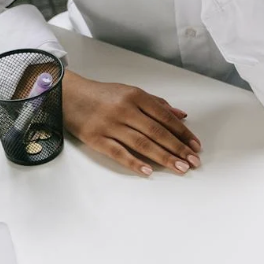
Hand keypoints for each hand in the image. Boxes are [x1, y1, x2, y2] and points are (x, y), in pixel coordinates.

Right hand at [62, 71, 200, 176]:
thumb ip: (156, 104)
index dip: (182, 133)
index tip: (195, 146)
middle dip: (178, 148)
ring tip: (180, 168)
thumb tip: (181, 116)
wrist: (68, 95)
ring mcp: (109, 125)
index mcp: (135, 96)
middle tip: (193, 162)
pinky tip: (148, 171)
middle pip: (156, 132)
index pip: (164, 117)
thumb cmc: (103, 95)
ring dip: (163, 157)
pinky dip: (134, 162)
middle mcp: (124, 110)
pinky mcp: (95, 138)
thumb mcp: (130, 92)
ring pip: (141, 143)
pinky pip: (118, 152)